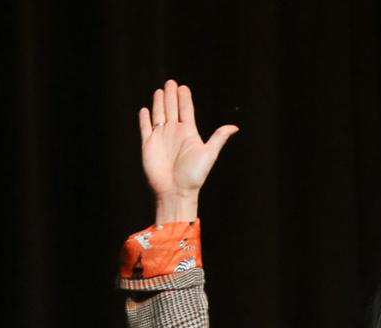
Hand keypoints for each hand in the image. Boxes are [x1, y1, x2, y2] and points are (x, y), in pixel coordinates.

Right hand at [139, 79, 238, 222]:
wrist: (175, 191)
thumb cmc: (194, 176)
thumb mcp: (209, 154)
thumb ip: (219, 138)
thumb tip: (235, 127)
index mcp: (189, 134)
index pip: (186, 111)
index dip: (184, 98)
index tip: (183, 87)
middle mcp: (174, 133)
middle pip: (172, 109)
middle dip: (171, 96)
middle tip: (170, 82)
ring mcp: (161, 138)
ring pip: (159, 115)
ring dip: (159, 103)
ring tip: (160, 91)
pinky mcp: (148, 144)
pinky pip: (146, 128)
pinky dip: (145, 119)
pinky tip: (145, 110)